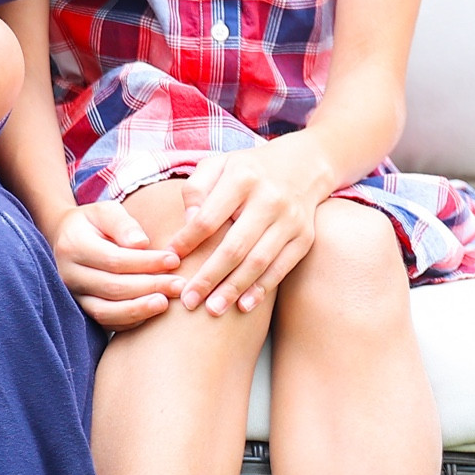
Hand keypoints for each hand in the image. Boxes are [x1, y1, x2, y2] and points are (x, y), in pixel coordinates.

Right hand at [47, 200, 183, 329]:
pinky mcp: (83, 309)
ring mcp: (75, 295)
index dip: (146, 263)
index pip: (114, 259)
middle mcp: (69, 274)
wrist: (68, 238)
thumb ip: (124, 224)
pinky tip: (152, 311)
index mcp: (73, 246)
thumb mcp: (106, 212)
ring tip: (166, 303)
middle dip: (149, 287)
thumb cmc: (95, 222)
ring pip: (107, 311)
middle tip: (179, 285)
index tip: (173, 260)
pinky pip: (108, 322)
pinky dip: (131, 320)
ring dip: (140, 309)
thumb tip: (142, 244)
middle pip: (113, 287)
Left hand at [171, 138, 331, 315]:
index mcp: (241, 177)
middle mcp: (268, 199)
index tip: (170, 259)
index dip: (187, 241)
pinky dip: (262, 288)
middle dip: (209, 277)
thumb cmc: (247, 169)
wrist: (302, 165)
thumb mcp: (217, 165)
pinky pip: (281, 268)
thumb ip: (196, 189)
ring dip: (234, 289)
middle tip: (189, 301)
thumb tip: (188, 223)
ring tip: (213, 309)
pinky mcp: (304, 237)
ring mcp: (290, 220)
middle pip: (234, 246)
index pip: (208, 217)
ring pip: (258, 262)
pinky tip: (244, 305)